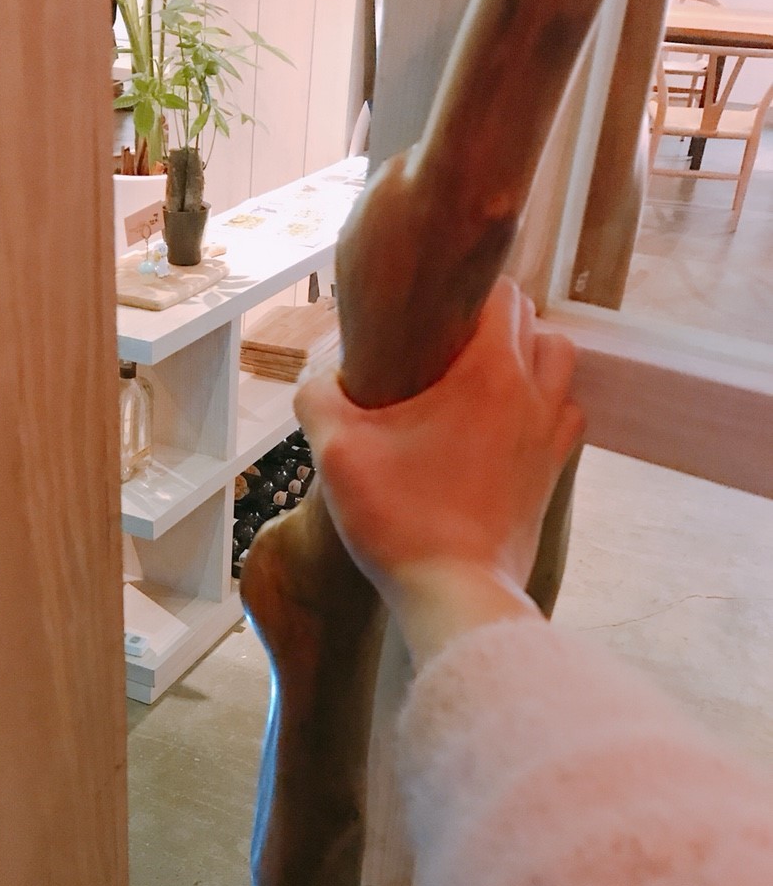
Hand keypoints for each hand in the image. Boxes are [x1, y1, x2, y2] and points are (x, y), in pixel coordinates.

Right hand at [296, 278, 583, 605]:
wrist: (456, 594)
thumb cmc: (400, 522)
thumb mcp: (336, 454)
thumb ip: (320, 399)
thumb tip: (320, 380)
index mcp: (487, 371)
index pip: (502, 292)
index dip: (466, 290)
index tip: (432, 309)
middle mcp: (532, 393)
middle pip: (534, 322)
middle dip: (494, 322)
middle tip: (447, 345)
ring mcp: (549, 435)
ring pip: (560, 363)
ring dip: (529, 358)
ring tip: (484, 378)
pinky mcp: (552, 473)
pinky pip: (565, 416)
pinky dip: (544, 407)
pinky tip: (507, 425)